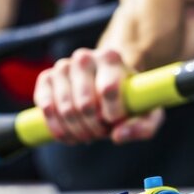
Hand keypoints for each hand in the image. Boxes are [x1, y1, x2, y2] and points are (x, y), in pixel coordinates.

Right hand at [34, 48, 163, 144]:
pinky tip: (69, 135)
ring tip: (88, 135)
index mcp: (111, 58)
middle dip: (94, 127)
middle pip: (85, 103)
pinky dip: (58, 129)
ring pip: (65, 109)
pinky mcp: (46, 78)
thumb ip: (143, 127)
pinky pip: (46, 108)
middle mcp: (84, 57)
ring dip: (77, 131)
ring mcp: (62, 67)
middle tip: (101, 132)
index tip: (116, 123)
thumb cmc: (129, 100)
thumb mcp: (148, 114)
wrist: (106, 85)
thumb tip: (118, 136)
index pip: (108, 89)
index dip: (112, 115)